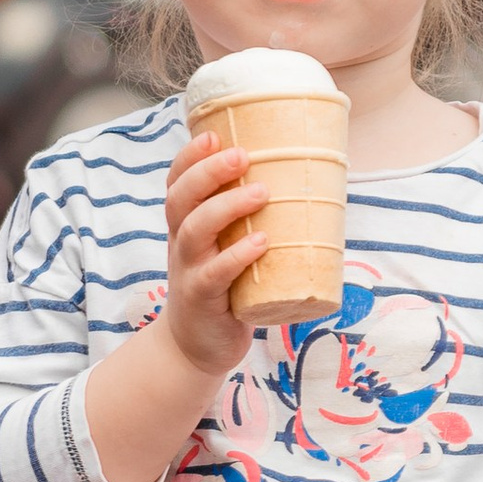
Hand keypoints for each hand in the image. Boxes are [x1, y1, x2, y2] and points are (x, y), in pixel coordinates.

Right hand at [159, 134, 267, 381]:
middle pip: (181, 198)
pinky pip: (215, 274)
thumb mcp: (225, 249)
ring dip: (227, 207)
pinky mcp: (202, 299)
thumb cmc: (223, 288)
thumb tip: (306, 184)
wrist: (197, 347)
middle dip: (208, 172)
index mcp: (185, 226)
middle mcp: (181, 243)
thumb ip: (247, 221)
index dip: (189, 157)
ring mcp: (188, 270)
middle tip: (242, 155)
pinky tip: (260, 242)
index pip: (176, 182)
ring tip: (262, 192)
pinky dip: (237, 256)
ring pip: (195, 230)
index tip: (213, 134)